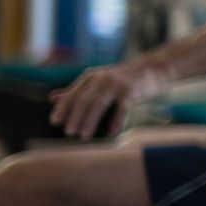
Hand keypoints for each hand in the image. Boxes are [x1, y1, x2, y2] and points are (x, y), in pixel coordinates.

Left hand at [49, 60, 166, 138]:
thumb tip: (52, 98)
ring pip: (99, 103)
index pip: (73, 93)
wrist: (152, 69)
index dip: (63, 108)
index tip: (54, 122)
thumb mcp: (97, 82)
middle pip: (84, 99)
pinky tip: (112, 132)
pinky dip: (117, 120)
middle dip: (75, 117)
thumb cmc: (121, 80)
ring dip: (90, 120)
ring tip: (84, 136)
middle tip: (69, 133)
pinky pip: (123, 107)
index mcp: (91, 77)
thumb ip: (77, 90)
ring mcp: (118, 84)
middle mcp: (102, 78)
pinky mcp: (133, 90)